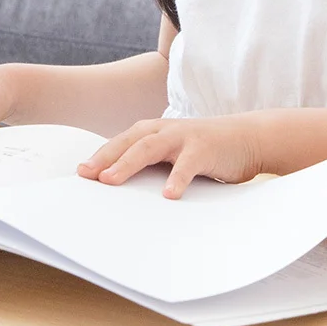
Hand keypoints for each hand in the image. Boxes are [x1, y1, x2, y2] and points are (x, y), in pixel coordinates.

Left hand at [78, 114, 267, 198]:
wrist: (246, 137)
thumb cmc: (203, 150)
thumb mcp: (172, 155)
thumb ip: (151, 165)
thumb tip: (120, 187)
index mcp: (153, 132)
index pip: (120, 143)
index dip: (100, 156)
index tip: (80, 173)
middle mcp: (164, 130)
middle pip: (128, 142)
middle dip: (105, 158)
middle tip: (86, 175)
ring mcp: (183, 137)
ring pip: (150, 147)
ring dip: (128, 163)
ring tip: (111, 180)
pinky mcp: (204, 148)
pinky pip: (187, 164)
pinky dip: (176, 178)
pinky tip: (168, 195)